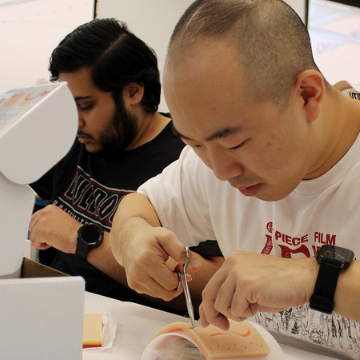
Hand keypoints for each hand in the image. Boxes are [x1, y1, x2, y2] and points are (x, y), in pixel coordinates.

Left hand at [29, 204, 80, 253]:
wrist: (80, 237)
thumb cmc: (73, 231)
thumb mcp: (60, 219)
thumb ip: (48, 219)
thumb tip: (39, 225)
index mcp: (50, 208)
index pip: (34, 218)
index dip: (40, 228)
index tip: (48, 231)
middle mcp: (45, 212)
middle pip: (32, 227)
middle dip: (40, 234)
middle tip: (53, 235)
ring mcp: (42, 222)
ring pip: (32, 236)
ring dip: (42, 240)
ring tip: (54, 239)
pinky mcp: (41, 232)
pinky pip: (34, 243)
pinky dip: (42, 246)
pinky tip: (52, 243)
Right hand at [110, 218, 200, 300]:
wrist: (130, 240)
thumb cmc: (150, 237)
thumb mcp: (168, 237)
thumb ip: (182, 251)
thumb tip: (197, 267)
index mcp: (146, 260)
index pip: (170, 282)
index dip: (180, 277)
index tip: (180, 266)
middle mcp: (137, 274)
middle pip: (166, 293)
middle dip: (176, 284)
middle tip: (177, 269)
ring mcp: (134, 282)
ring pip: (161, 295)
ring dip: (169, 286)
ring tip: (168, 269)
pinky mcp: (134, 286)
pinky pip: (154, 293)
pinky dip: (161, 286)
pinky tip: (160, 273)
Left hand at [199, 251, 317, 329]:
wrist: (303, 278)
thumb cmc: (279, 284)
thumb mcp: (249, 284)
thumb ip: (231, 291)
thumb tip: (213, 311)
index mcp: (232, 261)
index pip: (211, 286)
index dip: (206, 306)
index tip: (207, 320)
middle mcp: (231, 263)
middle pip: (210, 295)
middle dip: (213, 315)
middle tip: (223, 326)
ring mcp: (237, 272)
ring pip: (222, 305)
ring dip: (236, 313)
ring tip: (253, 307)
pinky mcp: (245, 283)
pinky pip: (235, 309)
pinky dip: (246, 313)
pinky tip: (259, 304)